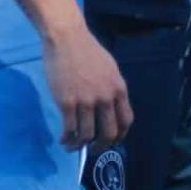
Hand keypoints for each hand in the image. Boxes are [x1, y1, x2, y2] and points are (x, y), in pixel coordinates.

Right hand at [43, 22, 132, 150]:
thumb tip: (110, 109)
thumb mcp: (110, 70)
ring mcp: (87, 101)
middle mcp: (106, 98)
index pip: (126, 121)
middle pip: (109, 133)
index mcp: (119, 89)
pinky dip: (67, 139)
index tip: (111, 141)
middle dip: (101, 147)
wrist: (67, 39)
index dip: (120, 136)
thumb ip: (111, 89)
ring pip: (87, 135)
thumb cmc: (88, 52)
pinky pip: (70, 129)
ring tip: (73, 146)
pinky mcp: (67, 102)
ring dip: (80, 146)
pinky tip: (64, 139)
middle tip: (92, 150)